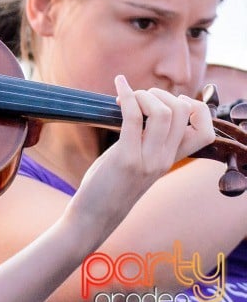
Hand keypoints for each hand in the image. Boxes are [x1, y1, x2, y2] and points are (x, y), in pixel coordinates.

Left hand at [66, 75, 214, 230]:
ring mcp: (148, 160)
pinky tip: (118, 84)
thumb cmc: (111, 184)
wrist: (95, 216)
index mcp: (171, 159)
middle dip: (161, 93)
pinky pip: (132, 117)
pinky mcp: (126, 159)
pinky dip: (125, 95)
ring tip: (126, 97)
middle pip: (184, 112)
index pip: (206, 131)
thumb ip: (146, 141)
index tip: (167, 101)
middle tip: (138, 98)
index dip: (195, 107)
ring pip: (162, 112)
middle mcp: (165, 159)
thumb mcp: (138, 162)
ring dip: (143, 94)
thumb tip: (141, 108)